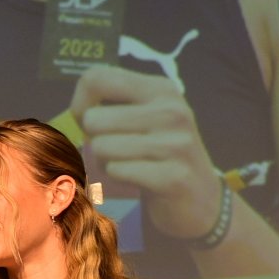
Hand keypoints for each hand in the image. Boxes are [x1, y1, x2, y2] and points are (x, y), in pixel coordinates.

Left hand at [72, 66, 222, 240]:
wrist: (199, 199)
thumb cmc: (158, 154)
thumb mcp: (144, 117)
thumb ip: (112, 102)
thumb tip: (79, 108)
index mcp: (161, 89)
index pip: (96, 78)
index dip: (80, 105)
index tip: (90, 123)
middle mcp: (172, 110)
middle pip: (93, 119)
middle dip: (94, 140)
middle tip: (118, 151)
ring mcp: (176, 143)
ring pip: (101, 147)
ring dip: (106, 162)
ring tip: (130, 166)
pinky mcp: (174, 177)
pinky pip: (117, 171)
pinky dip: (118, 179)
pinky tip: (139, 181)